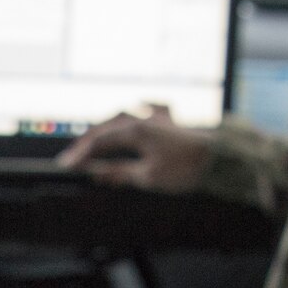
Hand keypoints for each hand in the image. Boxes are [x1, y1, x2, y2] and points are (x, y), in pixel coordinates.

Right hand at [56, 104, 211, 191]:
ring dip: (105, 130)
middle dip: (87, 144)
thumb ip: (119, 174)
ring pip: (122, 118)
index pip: (98, 142)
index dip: (80, 155)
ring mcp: (156, 118)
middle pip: (106, 128)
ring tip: (93, 142)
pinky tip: (136, 110)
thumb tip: (96, 174)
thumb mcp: (149, 177)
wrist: (221, 157)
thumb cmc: (187, 167)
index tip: (66, 167)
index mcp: (136, 131)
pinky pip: (144, 112)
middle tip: (73, 159)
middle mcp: (143, 119)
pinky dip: (132, 116)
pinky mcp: (168, 122)